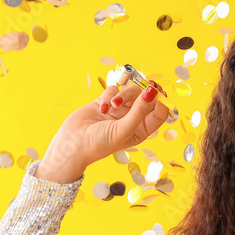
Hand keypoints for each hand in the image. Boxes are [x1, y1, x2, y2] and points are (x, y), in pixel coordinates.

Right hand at [36, 80, 169, 182]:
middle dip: (140, 95)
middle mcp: (132, 119)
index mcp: (141, 130)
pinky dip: (108, 96)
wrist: (72, 145)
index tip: (159, 91)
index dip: (161, 102)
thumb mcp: (124, 129)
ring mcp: (118, 110)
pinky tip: (102, 107)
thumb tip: (153, 93)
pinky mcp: (104, 102)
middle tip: (142, 89)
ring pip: (129, 92)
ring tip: (113, 104)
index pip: (158, 113)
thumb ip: (139, 111)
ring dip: (123, 95)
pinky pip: (113, 91)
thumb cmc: (100, 144)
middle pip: (145, 99)